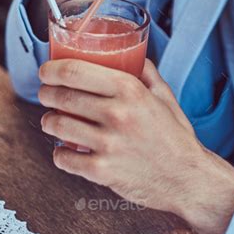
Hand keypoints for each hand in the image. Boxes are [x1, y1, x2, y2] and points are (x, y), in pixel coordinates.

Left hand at [38, 59, 233, 233]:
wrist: (187, 178)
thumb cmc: (176, 137)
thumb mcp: (165, 96)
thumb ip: (146, 72)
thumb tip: (132, 56)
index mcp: (131, 90)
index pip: (75, 71)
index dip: (52, 69)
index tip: (47, 71)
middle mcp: (117, 114)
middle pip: (61, 96)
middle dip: (47, 93)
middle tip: (47, 94)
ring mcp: (108, 143)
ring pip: (56, 125)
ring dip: (49, 121)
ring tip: (53, 120)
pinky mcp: (101, 171)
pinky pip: (63, 157)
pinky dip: (60, 153)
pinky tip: (67, 149)